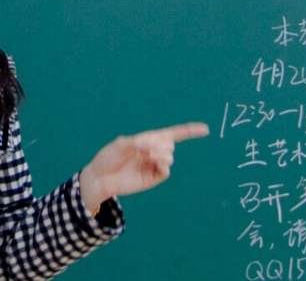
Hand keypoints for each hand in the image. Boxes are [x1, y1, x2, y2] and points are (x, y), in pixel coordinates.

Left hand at [79, 122, 208, 211]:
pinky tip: (153, 161)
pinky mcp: (153, 177)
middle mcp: (153, 151)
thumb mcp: (121, 144)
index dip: (188, 131)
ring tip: (147, 155)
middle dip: (160, 143)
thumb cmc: (108, 157)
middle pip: (170, 143)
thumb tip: (154, 145)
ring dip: (161, 153)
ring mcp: (154, 164)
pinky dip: (163, 164)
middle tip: (144, 146)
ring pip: (169, 156)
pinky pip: (166, 170)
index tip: (205, 129)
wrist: (100, 177)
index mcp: (147, 139)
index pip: (172, 134)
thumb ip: (138, 142)